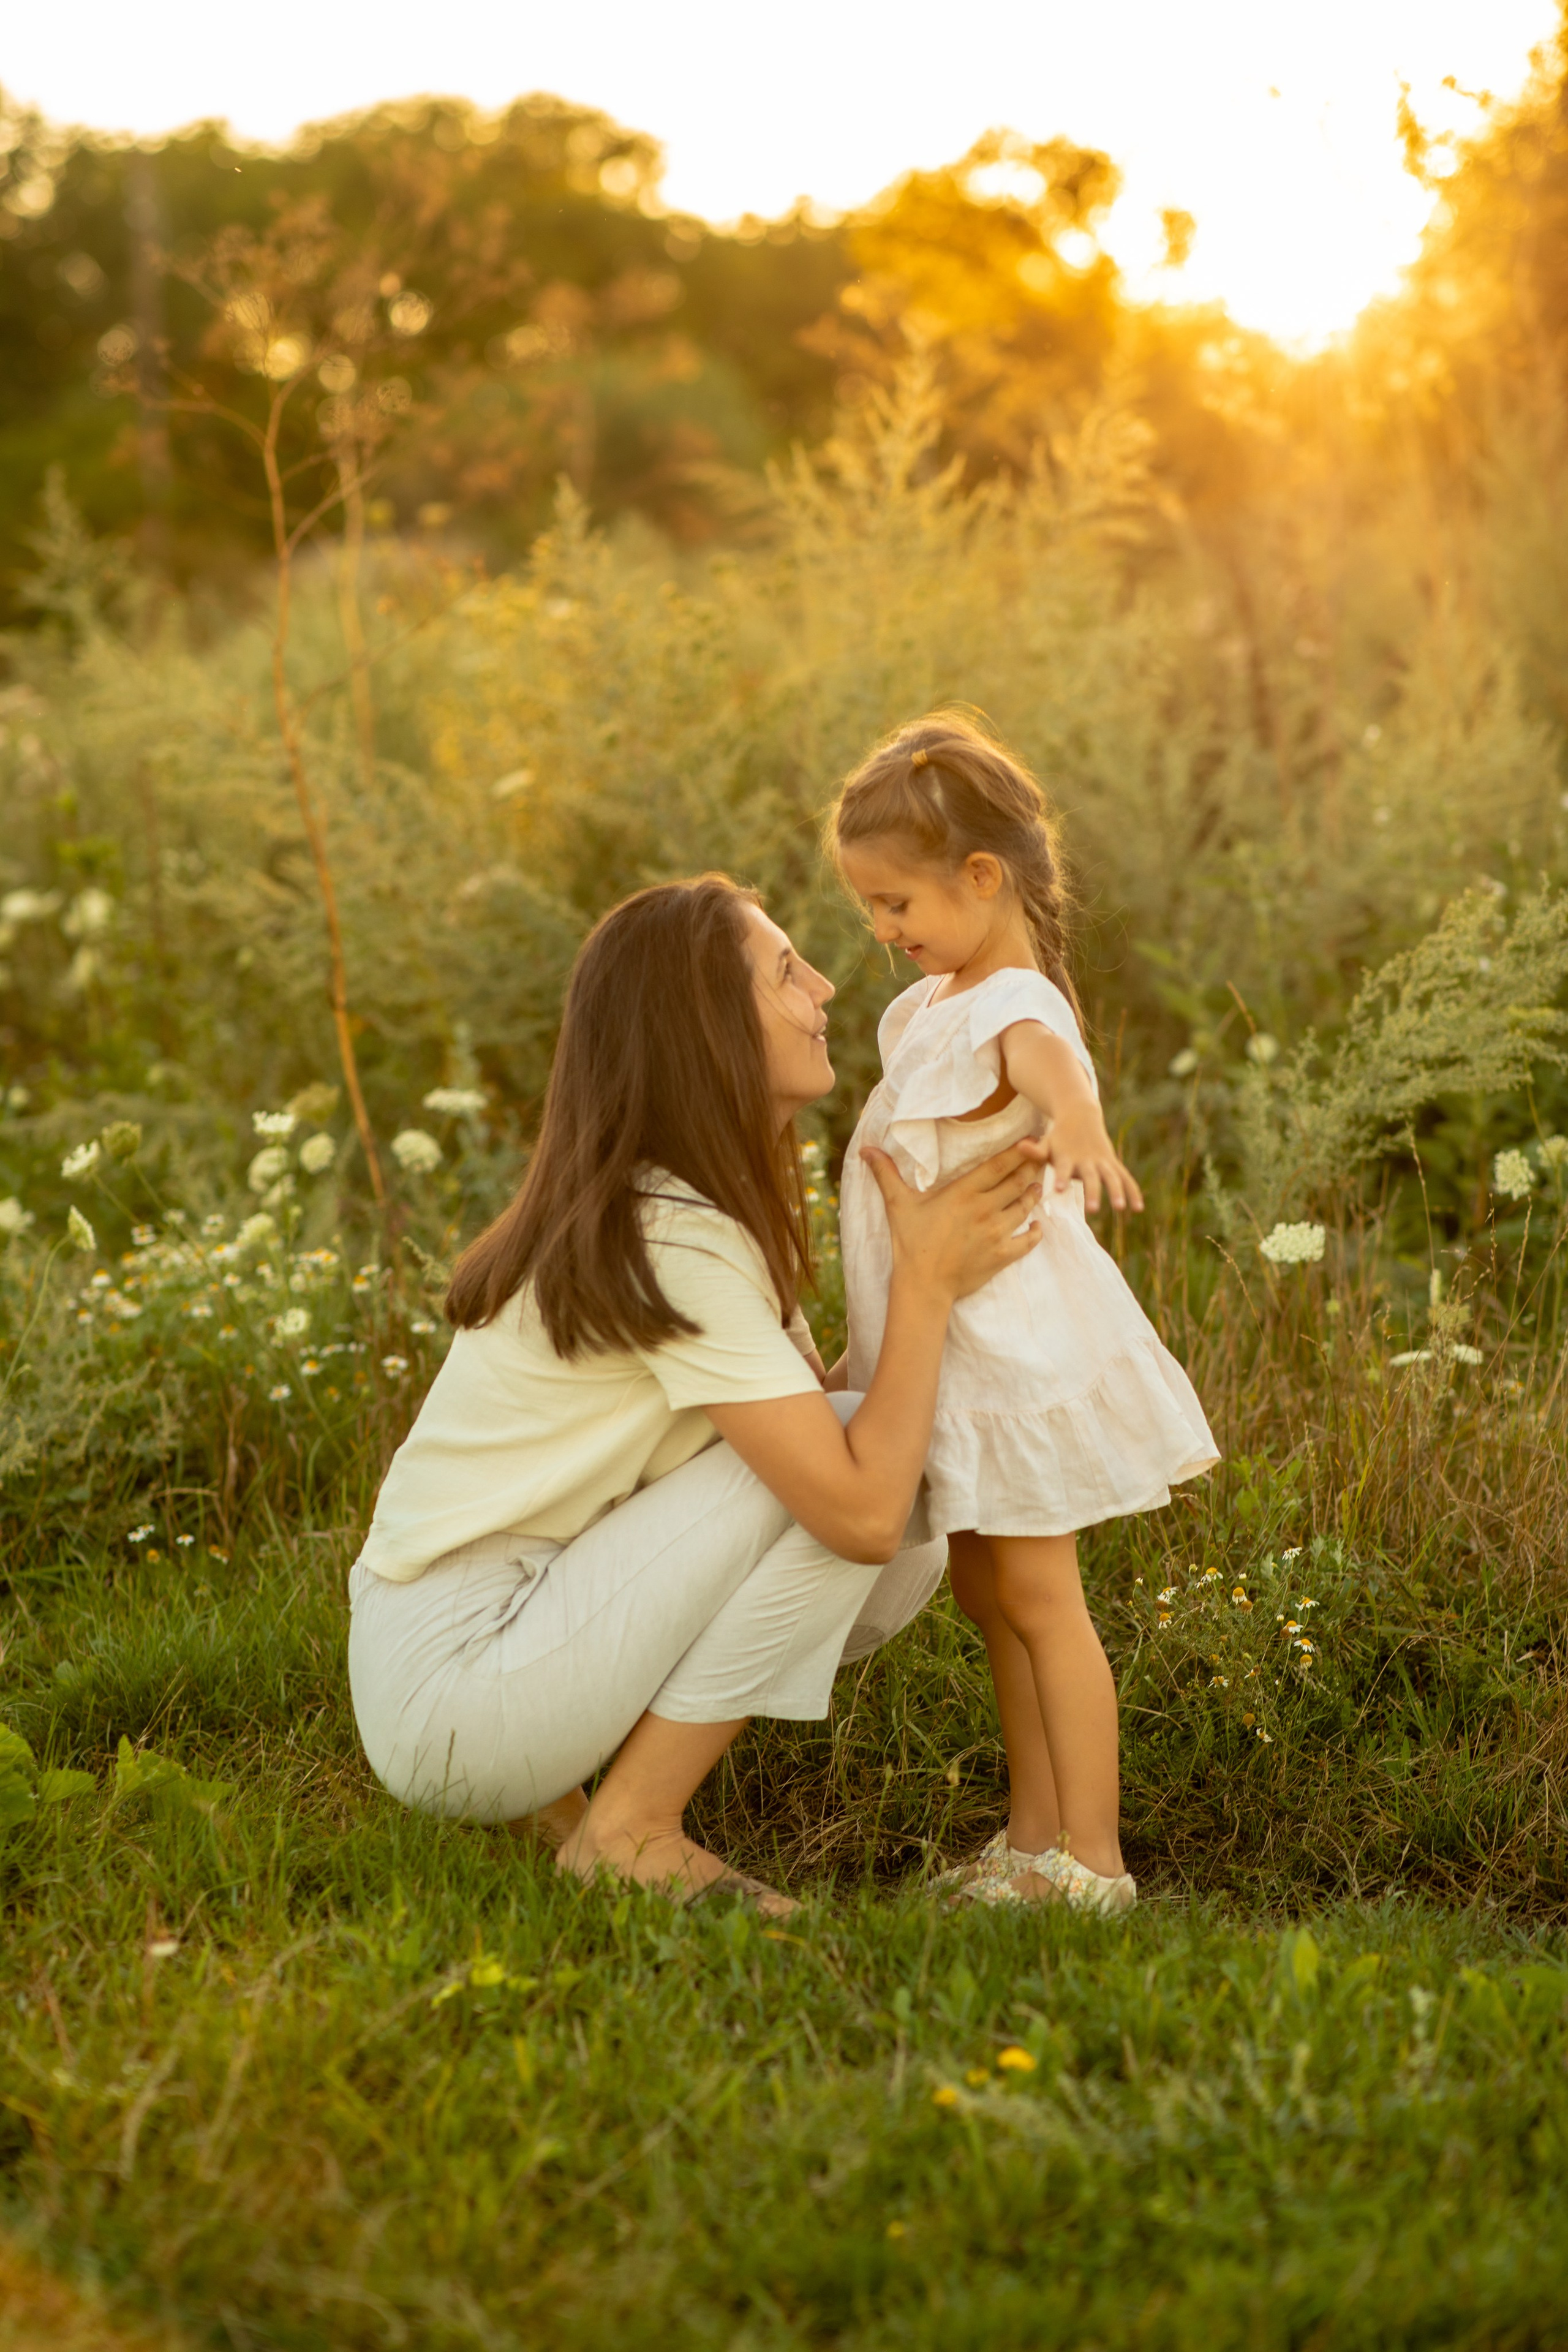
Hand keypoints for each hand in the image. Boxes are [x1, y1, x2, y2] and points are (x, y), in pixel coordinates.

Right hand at [861, 1141, 1042, 1301]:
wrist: (922, 1286)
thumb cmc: (910, 1243)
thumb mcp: (897, 1205)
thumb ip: (886, 1174)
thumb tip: (865, 1149)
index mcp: (964, 1193)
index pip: (999, 1165)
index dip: (1019, 1150)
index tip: (1032, 1140)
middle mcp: (985, 1210)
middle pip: (1018, 1182)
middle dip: (1032, 1168)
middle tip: (1041, 1158)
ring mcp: (996, 1233)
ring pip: (1025, 1207)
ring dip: (1034, 1195)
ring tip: (1038, 1185)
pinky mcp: (1002, 1256)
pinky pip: (1028, 1241)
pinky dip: (1035, 1232)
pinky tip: (1037, 1226)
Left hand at [1040, 1104, 1143, 1214]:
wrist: (1080, 1116)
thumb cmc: (1058, 1137)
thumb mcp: (1046, 1142)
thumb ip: (1035, 1150)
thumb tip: (1019, 1146)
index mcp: (1067, 1157)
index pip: (1064, 1168)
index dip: (1062, 1178)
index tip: (1060, 1190)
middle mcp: (1087, 1160)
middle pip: (1091, 1177)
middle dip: (1092, 1192)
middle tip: (1092, 1210)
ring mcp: (1102, 1162)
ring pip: (1112, 1178)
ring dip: (1117, 1192)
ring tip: (1120, 1209)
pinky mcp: (1113, 1165)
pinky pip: (1125, 1179)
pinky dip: (1133, 1192)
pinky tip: (1138, 1209)